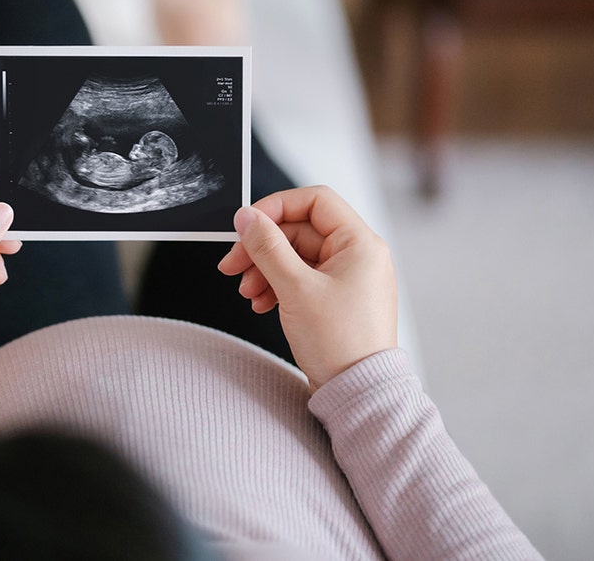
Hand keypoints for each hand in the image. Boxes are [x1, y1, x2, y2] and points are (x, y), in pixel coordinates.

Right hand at [217, 186, 396, 390]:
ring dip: (265, 270)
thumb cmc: (339, 344)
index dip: (276, 207)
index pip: (315, 201)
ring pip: (295, 256)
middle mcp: (358, 256)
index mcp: (360, 243)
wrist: (357, 393)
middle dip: (262, 248)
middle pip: (299, 231)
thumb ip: (267, 247)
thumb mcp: (295, 288)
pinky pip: (300, 278)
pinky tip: (261, 304)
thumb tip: (247, 217)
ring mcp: (347, 278)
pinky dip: (277, 286)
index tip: (247, 225)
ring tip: (247, 293)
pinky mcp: (335, 298)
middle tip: (233, 266)